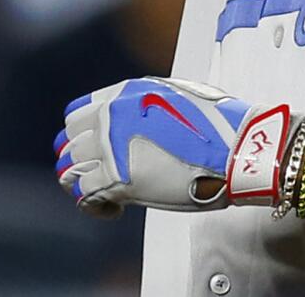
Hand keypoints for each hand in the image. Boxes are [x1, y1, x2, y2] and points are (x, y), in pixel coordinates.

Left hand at [54, 77, 298, 216]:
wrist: (237, 148)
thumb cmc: (218, 125)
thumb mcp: (177, 96)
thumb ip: (147, 105)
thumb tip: (138, 119)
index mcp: (126, 93)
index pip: (77, 113)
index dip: (81, 134)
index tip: (91, 148)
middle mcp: (112, 116)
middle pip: (67, 140)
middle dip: (76, 158)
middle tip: (93, 174)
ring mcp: (112, 146)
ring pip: (68, 169)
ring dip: (80, 184)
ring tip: (99, 195)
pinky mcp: (118, 179)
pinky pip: (84, 196)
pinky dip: (93, 207)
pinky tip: (112, 210)